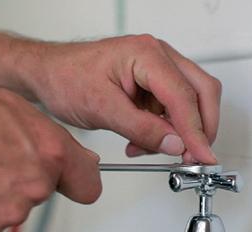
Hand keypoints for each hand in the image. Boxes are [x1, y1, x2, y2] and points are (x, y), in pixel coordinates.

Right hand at [0, 83, 100, 231]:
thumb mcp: (14, 109)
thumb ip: (55, 141)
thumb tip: (84, 161)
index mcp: (49, 154)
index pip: (87, 185)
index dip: (76, 183)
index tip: (71, 183)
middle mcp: (35, 186)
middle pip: (41, 195)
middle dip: (22, 181)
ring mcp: (9, 212)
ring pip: (11, 210)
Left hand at [27, 35, 220, 163]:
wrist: (48, 75)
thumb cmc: (66, 78)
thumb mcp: (103, 108)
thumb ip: (142, 129)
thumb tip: (174, 144)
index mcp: (147, 55)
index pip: (184, 96)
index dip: (196, 131)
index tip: (202, 156)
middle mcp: (159, 57)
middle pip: (202, 92)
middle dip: (200, 128)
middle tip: (191, 156)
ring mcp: (159, 70)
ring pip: (191, 103)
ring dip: (178, 132)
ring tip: (147, 148)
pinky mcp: (154, 85)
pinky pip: (173, 111)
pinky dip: (164, 131)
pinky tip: (141, 142)